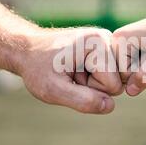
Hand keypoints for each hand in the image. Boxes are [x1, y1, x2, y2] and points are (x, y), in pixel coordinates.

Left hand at [7, 27, 122, 113]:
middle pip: (117, 83)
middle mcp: (108, 38)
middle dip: (94, 86)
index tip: (70, 76)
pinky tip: (78, 70)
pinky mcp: (105, 49)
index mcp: (98, 44)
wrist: (27, 51)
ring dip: (94, 83)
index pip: (113, 86)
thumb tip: (110, 106)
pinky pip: (110, 76)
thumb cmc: (38, 69)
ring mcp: (108, 42)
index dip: (91, 90)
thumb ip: (83, 100)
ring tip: (73, 72)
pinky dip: (94, 78)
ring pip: (115, 80)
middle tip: (71, 75)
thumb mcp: (53, 90)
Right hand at [111, 5, 145, 95]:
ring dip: (145, 69)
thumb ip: (145, 76)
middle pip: (123, 75)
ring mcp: (120, 44)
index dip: (143, 73)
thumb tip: (129, 92)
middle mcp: (115, 41)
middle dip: (142, 71)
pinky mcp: (127, 47)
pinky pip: (133, 67)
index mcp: (118, 40)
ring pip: (129, 72)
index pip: (124, 75)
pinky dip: (145, 65)